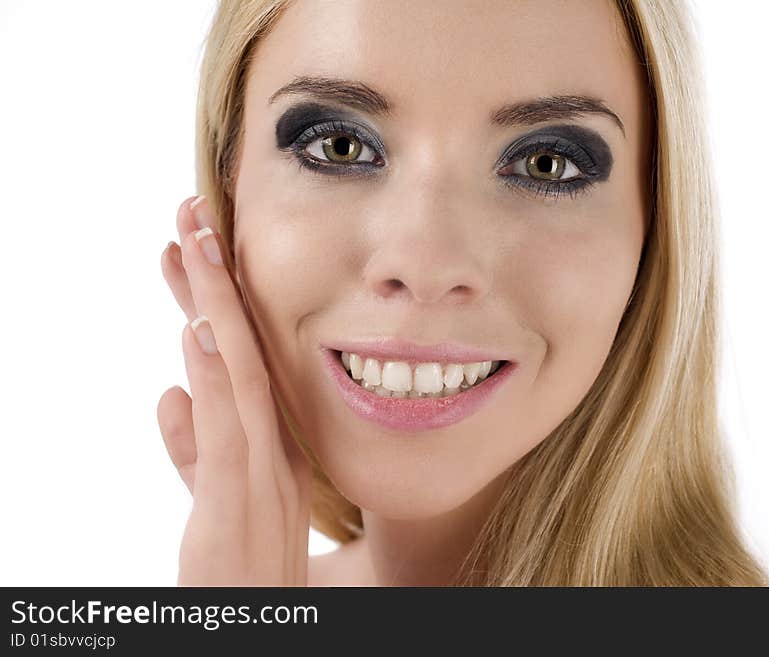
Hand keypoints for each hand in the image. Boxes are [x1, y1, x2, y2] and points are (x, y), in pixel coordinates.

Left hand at [156, 195, 311, 585]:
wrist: (262, 616)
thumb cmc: (239, 564)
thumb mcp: (210, 495)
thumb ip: (190, 444)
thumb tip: (168, 391)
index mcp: (263, 437)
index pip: (235, 353)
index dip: (216, 296)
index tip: (194, 244)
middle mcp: (268, 442)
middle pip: (238, 346)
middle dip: (212, 276)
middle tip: (195, 211)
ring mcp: (258, 468)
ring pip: (235, 371)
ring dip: (214, 302)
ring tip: (195, 238)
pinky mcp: (238, 500)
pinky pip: (228, 430)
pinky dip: (217, 377)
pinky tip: (201, 330)